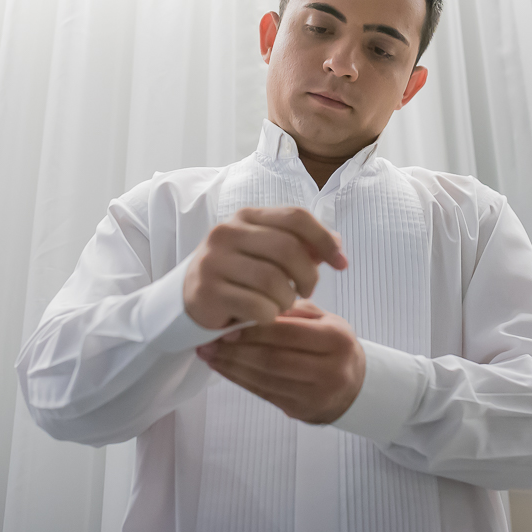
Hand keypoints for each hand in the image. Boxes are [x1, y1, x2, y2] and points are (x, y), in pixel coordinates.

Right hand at [184, 206, 347, 330]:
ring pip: (274, 280)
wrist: (190, 298)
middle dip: (309, 275)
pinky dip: (270, 315)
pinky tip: (264, 316)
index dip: (325, 239)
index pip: (296, 217)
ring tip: (283, 304)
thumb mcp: (267, 254)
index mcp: (247, 216)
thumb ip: (301, 247)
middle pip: (288, 248)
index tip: (341, 264)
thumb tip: (337, 246)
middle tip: (308, 292)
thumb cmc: (238, 275)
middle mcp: (227, 232)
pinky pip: (257, 306)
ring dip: (288, 299)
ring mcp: (214, 261)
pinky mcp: (208, 291)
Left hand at [196, 299, 365, 423]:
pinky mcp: (302, 410)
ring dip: (232, 367)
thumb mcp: (325, 320)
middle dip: (236, 351)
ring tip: (209, 355)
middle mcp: (329, 369)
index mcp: (336, 339)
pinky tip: (224, 368)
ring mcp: (316, 394)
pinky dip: (239, 380)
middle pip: (273, 360)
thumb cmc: (333, 346)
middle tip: (208, 342)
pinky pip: (264, 394)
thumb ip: (293, 310)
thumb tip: (252, 304)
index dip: (255, 331)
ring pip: (265, 380)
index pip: (289, 333)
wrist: (355, 385)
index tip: (228, 326)